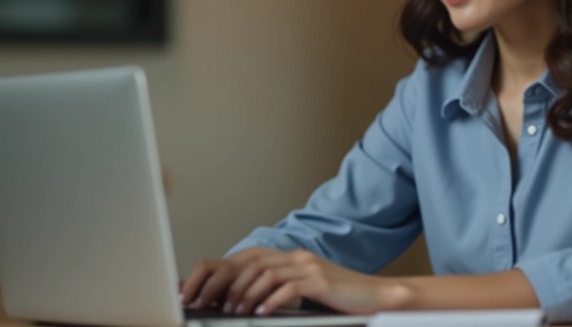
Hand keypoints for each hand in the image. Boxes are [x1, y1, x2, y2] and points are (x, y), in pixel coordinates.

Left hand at [180, 248, 408, 315]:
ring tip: (235, 312)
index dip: (215, 272)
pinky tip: (262, 314)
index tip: (195, 291)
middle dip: (221, 283)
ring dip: (244, 294)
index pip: (243, 258)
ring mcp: (308, 266)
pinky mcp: (321, 281)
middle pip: (248, 262)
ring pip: (264, 273)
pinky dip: (271, 301)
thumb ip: (275, 289)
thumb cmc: (338, 298)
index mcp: (288, 257)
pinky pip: (288, 287)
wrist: (376, 296)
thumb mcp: (302, 290)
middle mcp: (295, 256)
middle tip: (205, 304)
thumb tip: (240, 302)